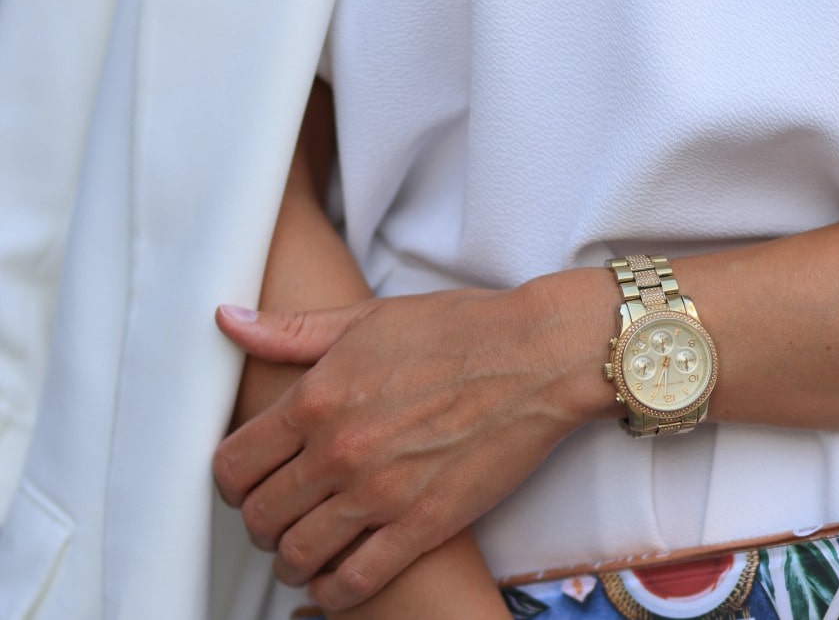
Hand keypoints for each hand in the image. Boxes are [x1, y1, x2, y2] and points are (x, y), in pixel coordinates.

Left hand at [212, 275, 613, 612]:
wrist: (539, 357)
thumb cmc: (462, 330)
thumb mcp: (369, 318)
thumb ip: (293, 331)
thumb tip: (228, 322)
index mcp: (316, 399)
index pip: (234, 463)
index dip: (230, 482)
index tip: (246, 484)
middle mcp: (338, 451)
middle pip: (261, 516)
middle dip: (260, 523)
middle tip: (277, 519)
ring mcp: (381, 493)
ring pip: (300, 554)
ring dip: (291, 561)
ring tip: (304, 553)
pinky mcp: (425, 524)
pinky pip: (357, 580)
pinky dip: (335, 591)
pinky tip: (337, 581)